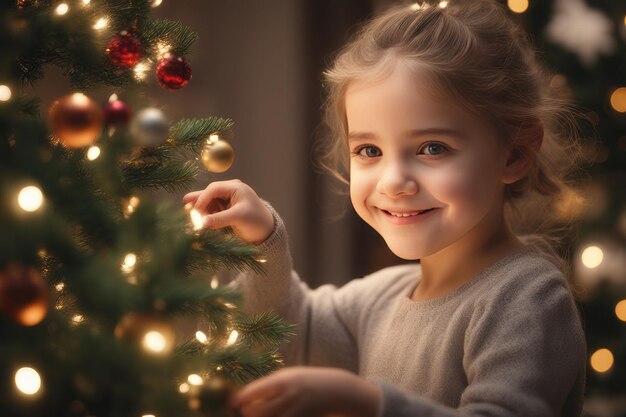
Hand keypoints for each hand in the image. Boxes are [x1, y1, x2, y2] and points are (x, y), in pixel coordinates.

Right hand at [182, 179, 273, 244]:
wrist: (266, 232)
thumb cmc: (256, 221)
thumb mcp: (239, 218)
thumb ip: (220, 219)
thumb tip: (202, 223)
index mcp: (235, 187)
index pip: (213, 189)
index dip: (202, 198)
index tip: (195, 211)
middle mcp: (230, 191)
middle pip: (209, 194)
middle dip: (199, 202)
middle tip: (185, 209)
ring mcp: (227, 200)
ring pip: (209, 202)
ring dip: (201, 209)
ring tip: (189, 215)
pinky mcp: (225, 210)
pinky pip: (211, 209)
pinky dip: (205, 214)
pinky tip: (198, 219)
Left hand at [228, 366, 381, 416]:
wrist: (336, 390)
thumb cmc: (306, 380)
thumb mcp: (287, 375)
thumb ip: (267, 386)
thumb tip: (241, 397)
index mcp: (282, 380)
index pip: (252, 392)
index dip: (236, 400)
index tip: (229, 403)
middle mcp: (288, 397)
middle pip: (256, 413)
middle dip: (246, 413)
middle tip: (242, 411)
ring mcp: (296, 412)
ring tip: (256, 414)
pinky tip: (271, 416)